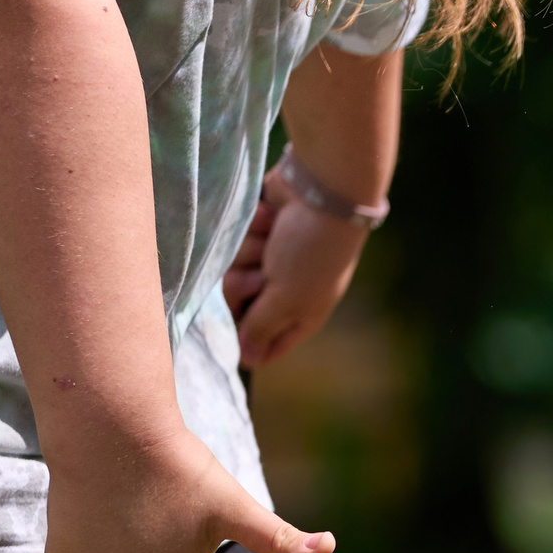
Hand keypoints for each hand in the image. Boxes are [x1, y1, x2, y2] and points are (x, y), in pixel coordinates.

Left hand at [224, 166, 368, 366]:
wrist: (321, 193)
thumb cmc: (311, 252)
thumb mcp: (287, 298)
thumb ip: (261, 326)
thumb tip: (247, 358)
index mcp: (299, 316)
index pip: (266, 346)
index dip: (249, 341)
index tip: (238, 329)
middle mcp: (282, 292)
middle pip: (238, 308)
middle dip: (245, 287)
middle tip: (263, 274)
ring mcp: (267, 260)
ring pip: (231, 270)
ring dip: (249, 253)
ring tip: (271, 241)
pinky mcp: (255, 233)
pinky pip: (233, 240)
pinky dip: (251, 228)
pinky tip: (270, 220)